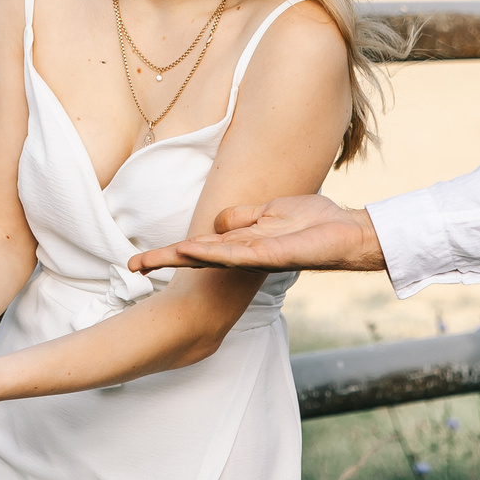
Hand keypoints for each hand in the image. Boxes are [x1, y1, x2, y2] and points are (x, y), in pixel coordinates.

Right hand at [127, 192, 386, 274]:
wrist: (347, 232)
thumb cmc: (312, 223)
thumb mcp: (269, 212)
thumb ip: (242, 218)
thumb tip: (215, 225)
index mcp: (240, 244)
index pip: (197, 247)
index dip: (169, 253)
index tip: (137, 261)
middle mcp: (243, 255)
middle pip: (197, 258)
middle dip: (164, 261)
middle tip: (131, 267)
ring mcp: (256, 258)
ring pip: (213, 257)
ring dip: (184, 256)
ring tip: (154, 258)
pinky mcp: (272, 257)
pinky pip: (238, 253)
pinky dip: (214, 251)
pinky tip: (194, 249)